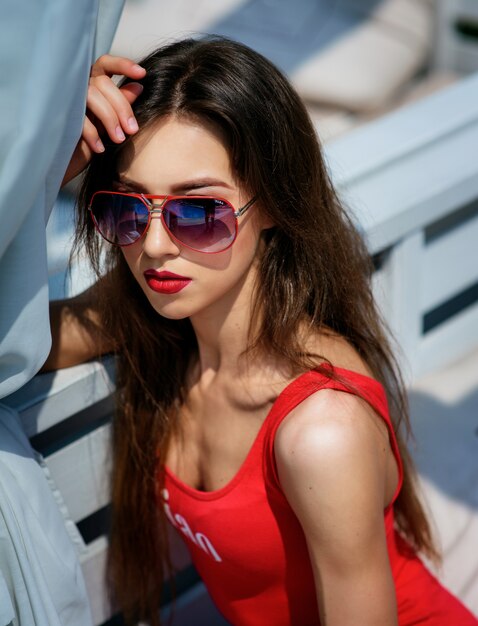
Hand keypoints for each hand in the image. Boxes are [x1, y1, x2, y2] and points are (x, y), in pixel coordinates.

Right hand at [63, 54, 145, 185]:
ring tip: (119, 140)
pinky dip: (93, 134)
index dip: (122, 64)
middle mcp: (78, 85)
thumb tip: (138, 86)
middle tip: (132, 130)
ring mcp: (67, 97)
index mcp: (92, 83)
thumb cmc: (90, 140)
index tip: (142, 73)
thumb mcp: (111, 122)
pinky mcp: (58, 113)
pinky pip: (79, 117)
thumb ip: (122, 102)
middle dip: (122, 107)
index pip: (106, 64)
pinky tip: (100, 149)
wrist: (68, 163)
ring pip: (92, 95)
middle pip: (104, 83)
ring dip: (110, 119)